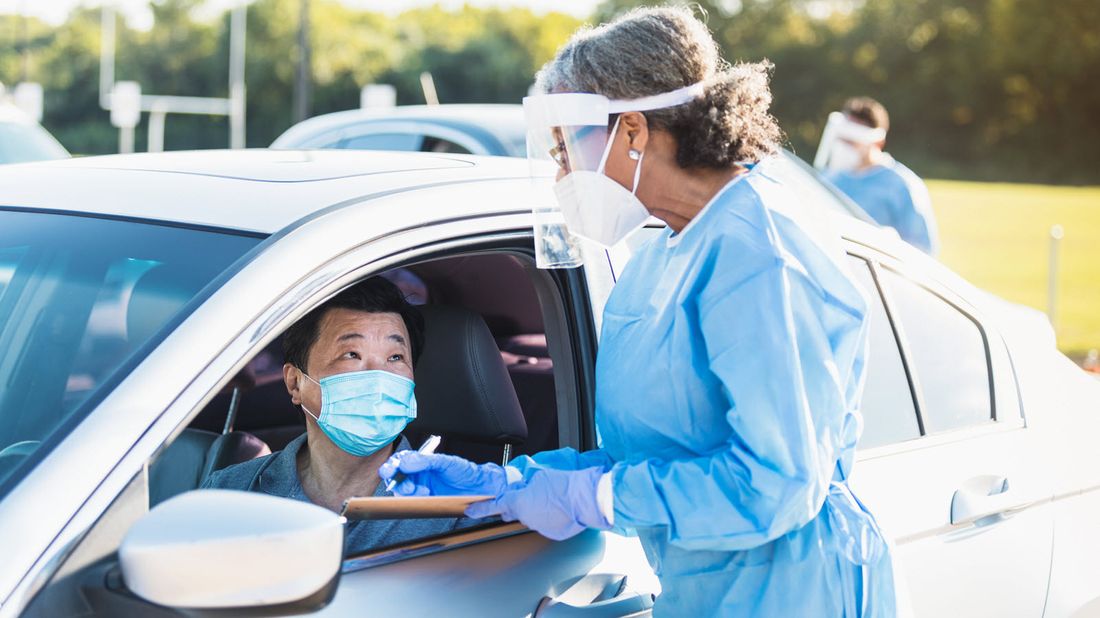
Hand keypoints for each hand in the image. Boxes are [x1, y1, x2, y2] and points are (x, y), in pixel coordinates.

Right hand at [379, 451, 507, 496]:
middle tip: (407, 485)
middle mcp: (420, 475)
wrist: (482, 488)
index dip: (393, 465)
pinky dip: (415, 499)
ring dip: (407, 490)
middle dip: (398, 481)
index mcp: (422, 462)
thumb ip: (425, 461)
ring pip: (403, 491)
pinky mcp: (427, 502)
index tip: (390, 470)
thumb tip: (406, 462)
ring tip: (421, 490)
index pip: (401, 461)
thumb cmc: (466, 472)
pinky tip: (425, 495)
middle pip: (398, 477)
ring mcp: (422, 488)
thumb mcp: (446, 462)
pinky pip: (413, 502)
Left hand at [465, 467, 609, 540]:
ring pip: (532, 517)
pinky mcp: (553, 532)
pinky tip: (560, 509)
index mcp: (520, 502)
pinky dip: (550, 517)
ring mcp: (540, 527)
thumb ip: (527, 483)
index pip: (495, 505)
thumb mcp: (540, 477)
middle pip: (515, 511)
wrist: (587, 498)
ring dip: (537, 509)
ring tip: (552, 499)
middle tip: (526, 496)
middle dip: (516, 505)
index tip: (470, 510)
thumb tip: (525, 486)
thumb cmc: (566, 486)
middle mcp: (527, 517)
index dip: (481, 508)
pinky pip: (546, 523)